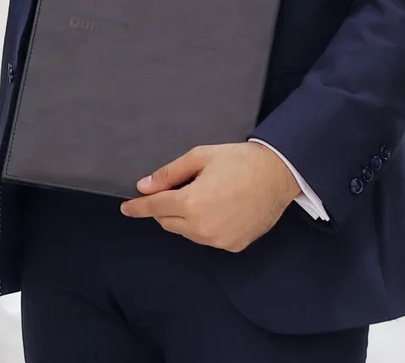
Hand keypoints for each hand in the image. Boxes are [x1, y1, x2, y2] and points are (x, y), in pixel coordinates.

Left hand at [119, 141, 298, 251]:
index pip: (155, 208)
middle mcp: (202, 227)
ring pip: (186, 232)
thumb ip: (169, 174)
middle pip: (168, 222)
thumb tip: (144, 186)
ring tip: (204, 195)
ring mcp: (219, 240)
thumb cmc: (239, 161)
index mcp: (192, 203)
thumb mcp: (200, 157)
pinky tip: (217, 209)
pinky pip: (207, 238)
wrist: (278, 175)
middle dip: (164, 208)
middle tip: (177, 189)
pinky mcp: (233, 246)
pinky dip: (204, 226)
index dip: (138, 207)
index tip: (126, 208)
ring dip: (184, 218)